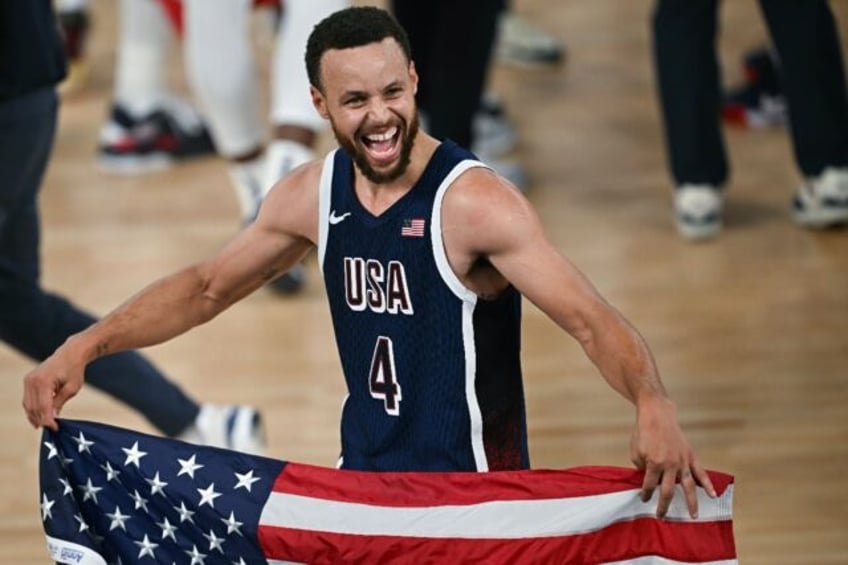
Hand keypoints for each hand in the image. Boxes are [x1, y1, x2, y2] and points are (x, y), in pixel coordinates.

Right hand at [22, 346, 84, 430]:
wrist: (70, 354)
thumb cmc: (74, 370)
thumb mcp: (72, 388)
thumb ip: (60, 402)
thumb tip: (52, 417)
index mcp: (44, 381)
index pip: (43, 406)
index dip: (48, 419)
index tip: (55, 428)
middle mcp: (32, 380)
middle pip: (33, 407)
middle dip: (41, 419)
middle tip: (51, 428)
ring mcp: (28, 380)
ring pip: (28, 404)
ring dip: (35, 416)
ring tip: (45, 425)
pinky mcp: (28, 380)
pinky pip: (28, 399)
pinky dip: (33, 408)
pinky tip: (40, 417)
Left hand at [630, 396, 715, 518]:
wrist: (657, 415)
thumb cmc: (643, 433)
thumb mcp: (636, 451)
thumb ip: (642, 467)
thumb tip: (649, 479)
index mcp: (654, 463)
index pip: (649, 485)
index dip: (646, 494)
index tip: (644, 499)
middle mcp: (670, 465)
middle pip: (668, 491)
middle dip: (664, 505)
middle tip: (662, 516)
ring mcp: (682, 461)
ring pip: (688, 486)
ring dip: (691, 502)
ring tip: (693, 515)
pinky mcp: (690, 455)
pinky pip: (701, 472)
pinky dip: (707, 484)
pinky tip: (713, 495)